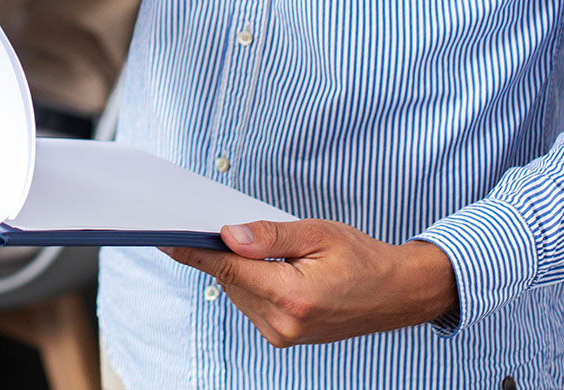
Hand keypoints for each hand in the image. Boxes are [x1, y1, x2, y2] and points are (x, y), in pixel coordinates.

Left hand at [164, 221, 457, 347]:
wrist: (396, 294)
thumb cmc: (363, 260)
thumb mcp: (318, 233)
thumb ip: (271, 236)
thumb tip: (229, 235)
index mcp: (293, 297)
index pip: (228, 268)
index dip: (195, 251)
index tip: (167, 239)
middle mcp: (283, 324)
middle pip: (229, 279)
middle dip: (222, 252)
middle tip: (220, 225)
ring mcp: (282, 336)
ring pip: (237, 291)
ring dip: (240, 267)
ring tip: (264, 248)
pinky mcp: (283, 338)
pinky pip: (251, 303)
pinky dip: (251, 281)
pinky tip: (270, 267)